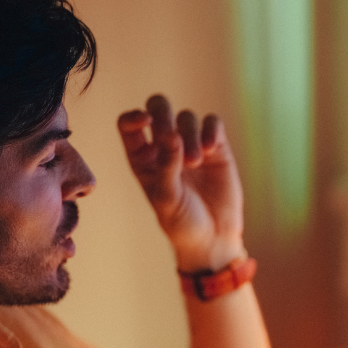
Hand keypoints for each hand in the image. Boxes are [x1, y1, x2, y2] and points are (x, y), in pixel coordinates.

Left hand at [117, 94, 246, 271]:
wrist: (213, 238)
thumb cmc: (181, 222)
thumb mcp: (167, 197)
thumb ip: (167, 165)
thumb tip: (171, 134)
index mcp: (142, 158)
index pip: (130, 125)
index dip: (134, 117)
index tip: (146, 122)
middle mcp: (165, 147)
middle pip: (159, 108)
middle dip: (164, 115)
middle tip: (172, 135)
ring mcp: (192, 145)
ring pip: (187, 117)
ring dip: (190, 135)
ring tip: (196, 162)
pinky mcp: (217, 148)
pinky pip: (213, 123)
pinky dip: (211, 130)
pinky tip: (211, 150)